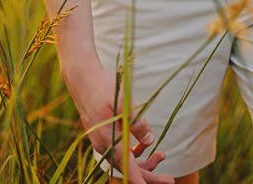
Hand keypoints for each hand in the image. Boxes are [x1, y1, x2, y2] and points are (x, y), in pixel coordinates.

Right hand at [64, 58, 173, 182]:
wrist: (83, 79)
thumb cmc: (103, 88)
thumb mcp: (124, 102)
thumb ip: (137, 123)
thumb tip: (149, 141)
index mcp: (109, 142)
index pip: (129, 171)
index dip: (144, 181)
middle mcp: (104, 147)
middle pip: (129, 171)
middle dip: (150, 176)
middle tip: (170, 179)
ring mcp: (103, 143)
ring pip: (125, 162)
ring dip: (144, 163)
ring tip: (162, 155)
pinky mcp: (104, 136)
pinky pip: (120, 152)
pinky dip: (134, 153)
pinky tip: (146, 145)